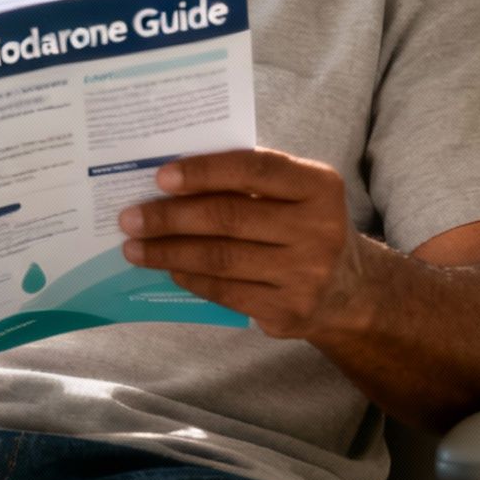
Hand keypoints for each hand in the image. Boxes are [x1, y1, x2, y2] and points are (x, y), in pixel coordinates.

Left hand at [118, 148, 372, 340]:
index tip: (161, 177)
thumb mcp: (295, 194)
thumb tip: (171, 180)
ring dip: (168, 252)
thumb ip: (249, 180)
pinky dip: (190, 277)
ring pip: (221, 258)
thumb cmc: (304, 226)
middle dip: (170, 217)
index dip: (205, 172)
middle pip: (228, 217)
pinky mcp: (287, 310)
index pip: (254, 169)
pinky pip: (225, 291)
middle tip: (130, 217)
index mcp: (319, 186)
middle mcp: (318, 229)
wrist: (349, 291)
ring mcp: (305, 274)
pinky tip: (168, 268)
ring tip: (134, 247)